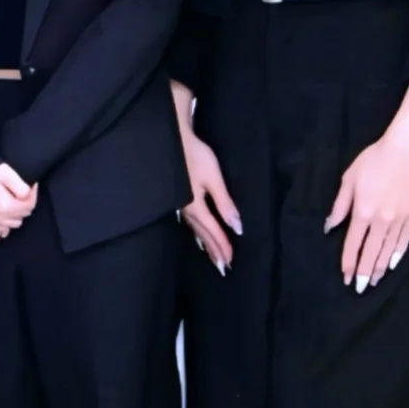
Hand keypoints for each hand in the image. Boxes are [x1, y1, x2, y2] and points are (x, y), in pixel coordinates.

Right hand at [0, 163, 34, 244]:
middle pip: (18, 219)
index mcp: (7, 207)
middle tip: (22, 198)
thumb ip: (21, 187)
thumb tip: (27, 194)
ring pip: (3, 229)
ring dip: (7, 227)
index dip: (33, 195)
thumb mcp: (8, 174)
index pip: (28, 207)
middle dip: (23, 210)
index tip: (32, 186)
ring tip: (10, 221)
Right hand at [178, 128, 238, 273]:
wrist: (171, 139)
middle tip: (222, 267)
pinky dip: (196, 233)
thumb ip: (225, 203)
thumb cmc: (194, 156)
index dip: (222, 246)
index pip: (213, 231)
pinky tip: (196, 234)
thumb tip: (237, 227)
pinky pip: (188, 222)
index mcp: (196, 207)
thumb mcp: (214, 179)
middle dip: (213, 250)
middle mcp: (186, 210)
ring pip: (195, 230)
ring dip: (205, 244)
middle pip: (202, 235)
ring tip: (212, 256)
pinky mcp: (177, 198)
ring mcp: (179, 205)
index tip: (230, 262)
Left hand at [326, 132, 408, 292]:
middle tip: (359, 288)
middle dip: (364, 272)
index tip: (345, 277)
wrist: (407, 150)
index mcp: (363, 211)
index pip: (353, 244)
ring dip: (380, 268)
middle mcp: (382, 220)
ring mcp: (400, 219)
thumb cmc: (374, 160)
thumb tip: (329, 226)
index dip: (348, 262)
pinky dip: (397, 255)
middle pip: (371, 252)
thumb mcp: (349, 179)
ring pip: (388, 251)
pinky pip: (404, 241)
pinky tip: (391, 264)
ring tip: (374, 282)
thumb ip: (339, 206)